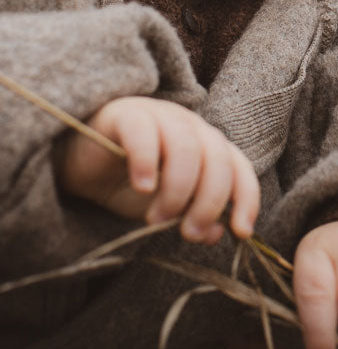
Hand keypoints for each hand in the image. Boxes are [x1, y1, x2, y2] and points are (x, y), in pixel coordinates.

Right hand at [54, 95, 259, 242]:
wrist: (79, 162)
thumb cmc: (128, 182)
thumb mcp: (164, 208)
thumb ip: (190, 218)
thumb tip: (218, 234)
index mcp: (207, 145)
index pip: (239, 167)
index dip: (246, 197)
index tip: (242, 232)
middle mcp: (190, 126)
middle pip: (217, 159)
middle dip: (209, 202)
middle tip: (188, 232)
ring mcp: (160, 115)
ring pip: (187, 147)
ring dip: (178, 190)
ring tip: (157, 219)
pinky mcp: (126, 115)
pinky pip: (145, 133)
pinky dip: (148, 161)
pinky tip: (142, 187)